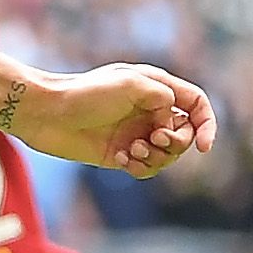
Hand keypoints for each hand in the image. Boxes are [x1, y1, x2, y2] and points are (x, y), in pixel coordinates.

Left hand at [7, 63, 217, 174]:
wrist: (45, 113)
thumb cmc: (84, 93)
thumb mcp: (130, 84)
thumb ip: (162, 97)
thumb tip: (173, 121)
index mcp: (156, 88)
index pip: (196, 105)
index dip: (207, 125)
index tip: (204, 146)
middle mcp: (149, 111)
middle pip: (185, 134)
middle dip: (176, 142)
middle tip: (153, 138)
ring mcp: (135, 133)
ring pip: (166, 154)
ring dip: (157, 157)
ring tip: (132, 151)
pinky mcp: (119, 153)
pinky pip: (145, 168)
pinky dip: (140, 168)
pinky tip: (120, 160)